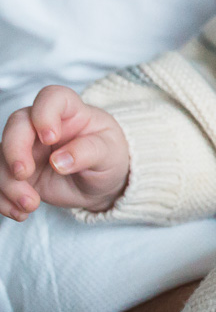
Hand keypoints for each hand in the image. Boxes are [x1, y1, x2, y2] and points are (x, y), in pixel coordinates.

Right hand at [1, 85, 129, 219]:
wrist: (101, 184)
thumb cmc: (109, 158)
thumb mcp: (109, 154)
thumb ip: (88, 152)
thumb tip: (59, 161)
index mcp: (71, 112)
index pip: (52, 97)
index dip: (44, 113)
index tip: (50, 137)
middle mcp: (42, 126)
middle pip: (17, 125)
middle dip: (14, 150)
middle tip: (23, 174)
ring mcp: (27, 148)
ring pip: (2, 156)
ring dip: (8, 183)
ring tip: (30, 205)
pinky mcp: (16, 172)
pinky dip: (3, 199)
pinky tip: (21, 213)